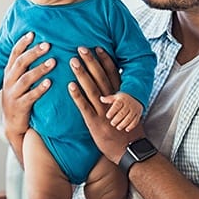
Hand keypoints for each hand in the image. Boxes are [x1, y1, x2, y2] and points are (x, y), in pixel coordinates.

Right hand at [1, 32, 54, 136]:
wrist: (13, 124)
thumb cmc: (20, 96)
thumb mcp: (20, 79)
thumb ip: (27, 65)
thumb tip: (43, 45)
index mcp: (9, 72)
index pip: (14, 54)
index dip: (23, 43)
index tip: (33, 33)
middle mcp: (9, 81)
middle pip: (20, 63)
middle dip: (34, 53)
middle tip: (48, 45)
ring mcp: (13, 94)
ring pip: (25, 79)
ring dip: (39, 69)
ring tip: (53, 62)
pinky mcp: (19, 106)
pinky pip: (30, 96)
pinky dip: (39, 89)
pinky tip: (49, 83)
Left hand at [69, 47, 144, 163]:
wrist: (129, 150)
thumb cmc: (127, 130)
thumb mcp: (128, 110)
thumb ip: (120, 97)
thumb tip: (115, 84)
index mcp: (120, 97)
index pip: (113, 74)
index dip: (105, 60)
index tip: (98, 47)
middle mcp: (112, 101)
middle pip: (101, 77)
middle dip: (91, 61)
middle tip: (82, 48)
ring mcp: (103, 111)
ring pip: (92, 89)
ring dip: (82, 74)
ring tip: (73, 61)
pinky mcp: (94, 123)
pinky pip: (84, 107)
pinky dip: (77, 95)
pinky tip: (70, 85)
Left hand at [101, 92, 142, 131]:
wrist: (135, 98)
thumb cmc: (122, 99)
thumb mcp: (116, 97)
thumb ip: (109, 99)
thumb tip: (101, 98)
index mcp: (122, 99)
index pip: (117, 105)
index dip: (112, 111)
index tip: (108, 116)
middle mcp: (129, 104)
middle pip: (123, 113)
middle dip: (117, 119)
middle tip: (112, 123)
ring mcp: (134, 109)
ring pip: (129, 118)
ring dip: (123, 124)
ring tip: (118, 127)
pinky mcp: (138, 114)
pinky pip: (135, 121)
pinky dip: (131, 126)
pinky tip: (126, 129)